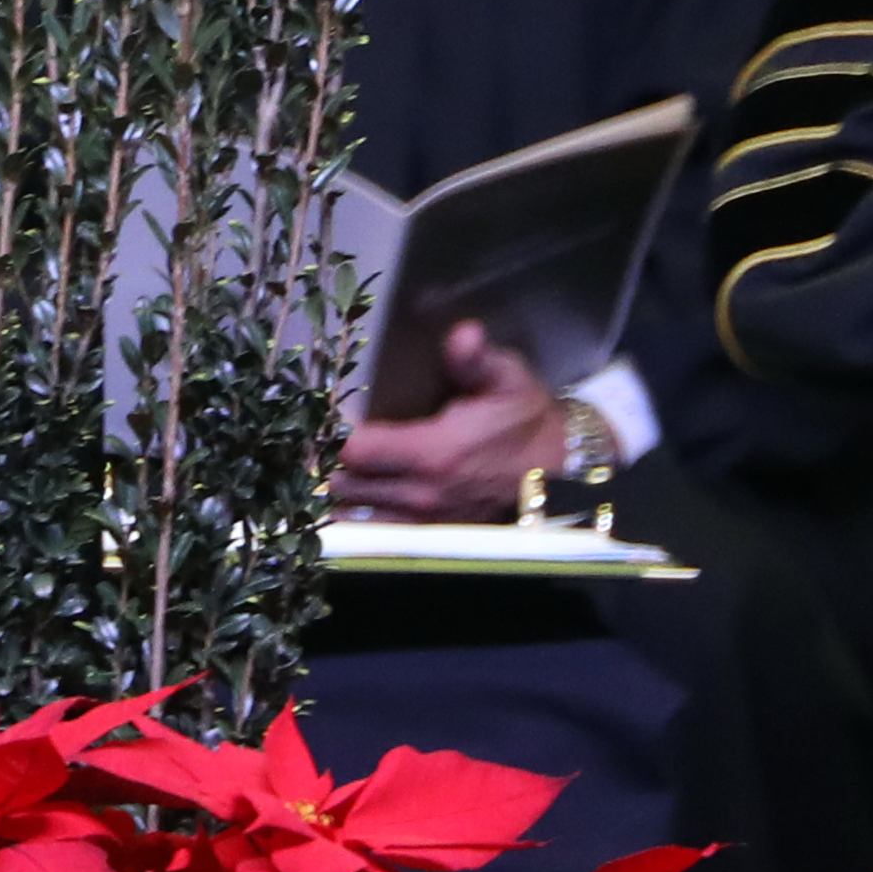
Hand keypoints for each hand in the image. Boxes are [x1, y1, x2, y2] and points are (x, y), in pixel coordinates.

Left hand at [331, 320, 573, 521]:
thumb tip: (463, 335)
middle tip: (313, 439)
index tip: (321, 416)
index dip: (330, 434)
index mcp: (434, 453)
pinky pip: (375, 532)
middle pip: (345, 485)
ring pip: (354, 514)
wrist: (559, 468)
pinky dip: (354, 516)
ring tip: (324, 466)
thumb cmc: (525, 416)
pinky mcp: (430, 536)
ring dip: (335, 493)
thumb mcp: (507, 379)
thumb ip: (476, 360)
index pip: (355, 451)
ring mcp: (425, 521)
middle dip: (324, 463)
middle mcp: (422, 494)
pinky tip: (345, 496)